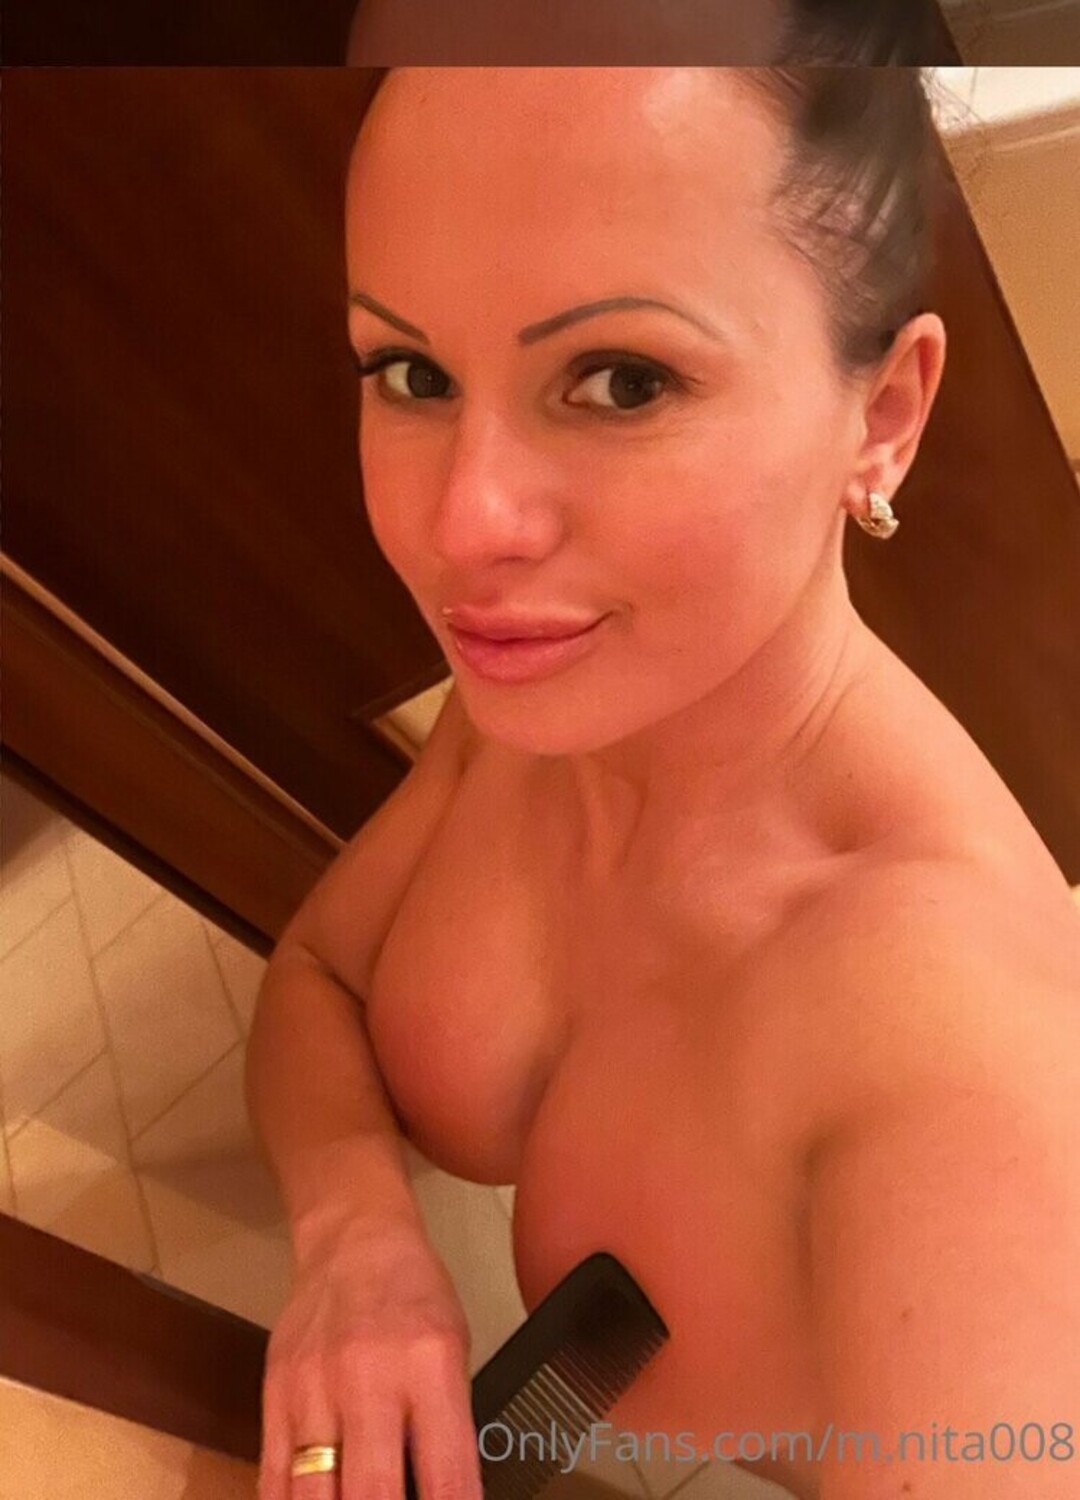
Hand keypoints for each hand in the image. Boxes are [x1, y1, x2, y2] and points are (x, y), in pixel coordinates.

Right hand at [257, 1214, 483, 1499]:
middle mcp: (369, 1379)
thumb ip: (449, 1427)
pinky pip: (273, 1478)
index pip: (446, 1476)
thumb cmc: (414, 1294)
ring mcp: (313, 1388)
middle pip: (372, 1495)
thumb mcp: (454, 1349)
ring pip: (313, 1498)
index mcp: (430, 1366)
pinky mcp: (274, 1394)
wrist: (351, 1239)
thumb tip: (447, 1497)